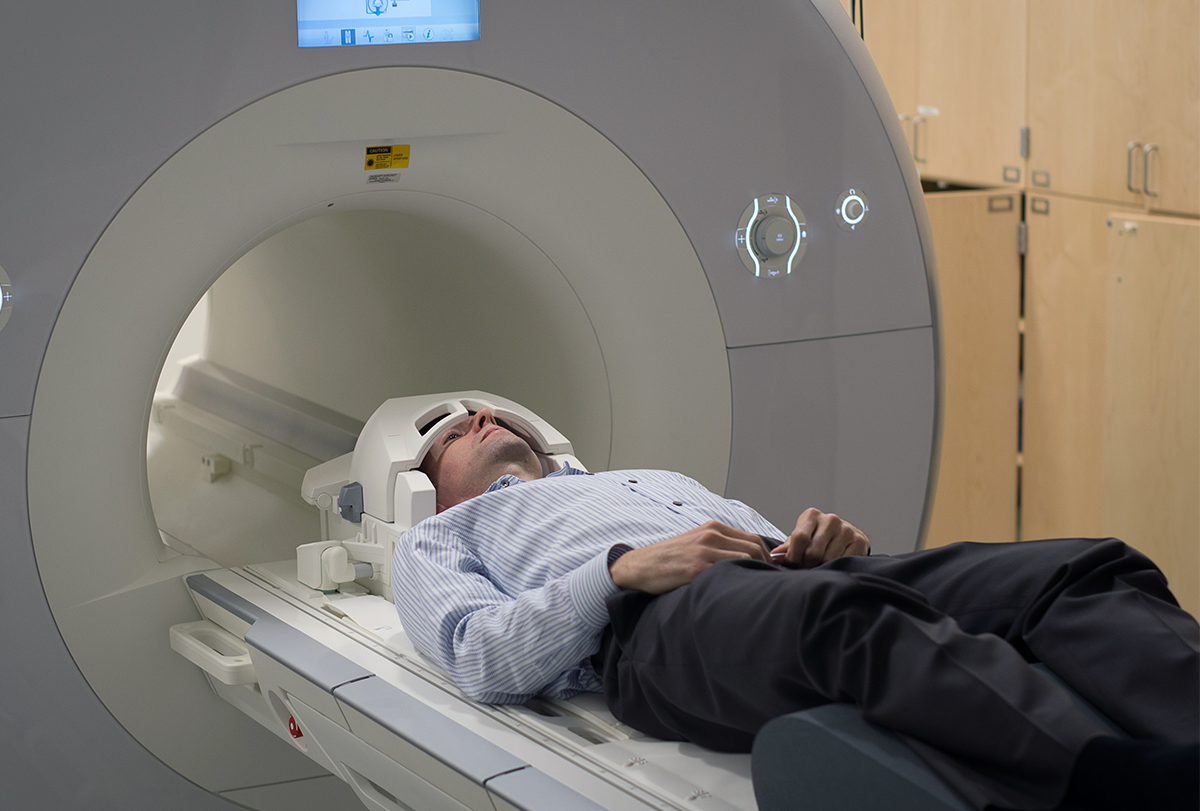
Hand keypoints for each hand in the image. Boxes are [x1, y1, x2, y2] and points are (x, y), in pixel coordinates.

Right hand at [608, 521, 770, 593]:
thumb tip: (748, 559)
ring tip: (757, 591)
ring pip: (746, 559)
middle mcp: (711, 535)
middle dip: (766, 566)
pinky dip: (739, 582)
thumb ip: (718, 546)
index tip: (769, 573)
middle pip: (755, 548)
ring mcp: (704, 551)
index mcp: (712, 528)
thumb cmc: (668, 559)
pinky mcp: (696, 568)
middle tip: (768, 584)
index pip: (754, 539)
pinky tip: (740, 594)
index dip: (767, 557)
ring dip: (756, 575)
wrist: (638, 567)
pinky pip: (728, 573)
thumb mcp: (695, 542)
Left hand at [771, 508, 869, 568]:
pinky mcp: (859, 541)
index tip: (792, 564)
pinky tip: (832, 564)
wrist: (846, 536)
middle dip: (806, 564)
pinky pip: (842, 561)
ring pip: (828, 559)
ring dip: (820, 567)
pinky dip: (835, 566)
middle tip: (805, 568)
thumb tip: (774, 556)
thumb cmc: (818, 539)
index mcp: (812, 515)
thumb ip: (787, 548)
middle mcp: (830, 519)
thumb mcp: (801, 539)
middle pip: (813, 552)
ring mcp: (846, 530)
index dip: (793, 556)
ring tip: (818, 566)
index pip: (799, 538)